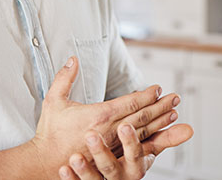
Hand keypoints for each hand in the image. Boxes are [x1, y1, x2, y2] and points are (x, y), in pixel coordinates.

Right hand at [31, 57, 180, 175]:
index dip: (147, 95)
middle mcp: (110, 131)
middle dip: (161, 107)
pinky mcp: (111, 157)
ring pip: (143, 133)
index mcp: (99, 115)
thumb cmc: (50, 133)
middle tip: (175, 98)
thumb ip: (64, 78)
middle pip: (142, 117)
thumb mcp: (53, 101)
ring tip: (174, 115)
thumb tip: (72, 59)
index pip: (130, 103)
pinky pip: (135, 149)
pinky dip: (151, 142)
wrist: (45, 162)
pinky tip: (161, 139)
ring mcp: (112, 146)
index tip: (158, 88)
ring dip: (160, 123)